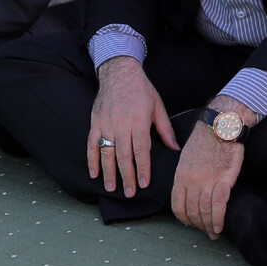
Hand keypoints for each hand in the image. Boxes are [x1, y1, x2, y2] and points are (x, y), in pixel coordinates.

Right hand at [88, 56, 176, 196]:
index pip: (141, 151)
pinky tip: (93, 173)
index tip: (144, 184)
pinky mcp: (95, 122)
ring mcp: (106, 123)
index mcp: (139, 121)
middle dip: (127, 176)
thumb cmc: (142, 90)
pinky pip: (92, 144)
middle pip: (124, 155)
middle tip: (129, 193)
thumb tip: (175, 149)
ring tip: (111, 187)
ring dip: (108, 172)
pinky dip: (91, 159)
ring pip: (107, 152)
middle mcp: (121, 124)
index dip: (143, 169)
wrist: (120, 72)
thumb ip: (165, 130)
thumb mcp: (158, 107)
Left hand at [172, 99, 254, 236]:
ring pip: (205, 212)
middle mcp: (191, 182)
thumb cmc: (205, 140)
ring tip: (213, 233)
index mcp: (180, 177)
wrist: (220, 127)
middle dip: (198, 225)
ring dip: (209, 226)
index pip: (177, 206)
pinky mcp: (223, 181)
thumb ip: (186, 176)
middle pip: (192, 212)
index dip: (184, 219)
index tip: (190, 224)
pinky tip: (219, 227)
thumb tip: (187, 191)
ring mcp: (207, 182)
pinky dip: (218, 220)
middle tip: (204, 231)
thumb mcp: (186, 158)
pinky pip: (218, 207)